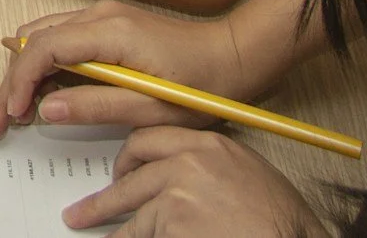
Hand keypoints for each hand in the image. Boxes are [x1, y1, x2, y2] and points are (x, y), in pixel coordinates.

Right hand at [0, 1, 261, 139]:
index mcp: (111, 32)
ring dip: (23, 72)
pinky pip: (59, 36)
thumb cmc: (203, 84)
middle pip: (34, 42)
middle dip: (11, 81)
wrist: (233, 55)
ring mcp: (101, 15)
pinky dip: (43, 63)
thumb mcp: (152, 108)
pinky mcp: (105, 23)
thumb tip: (46, 109)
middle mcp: (99, 15)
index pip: (45, 49)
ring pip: (41, 37)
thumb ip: (96, 106)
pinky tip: (42, 91)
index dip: (20, 82)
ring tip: (15, 109)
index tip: (13, 113)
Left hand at [62, 128, 318, 236]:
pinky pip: (141, 235)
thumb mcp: (250, 175)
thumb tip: (178, 179)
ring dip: (108, 221)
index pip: (151, 139)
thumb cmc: (283, 222)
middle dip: (107, 192)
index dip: (130, 157)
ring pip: (132, 208)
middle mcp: (190, 161)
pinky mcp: (172, 223)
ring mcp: (178, 192)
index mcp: (210, 144)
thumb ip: (211, 167)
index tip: (120, 171)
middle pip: (133, 172)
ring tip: (83, 224)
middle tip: (86, 206)